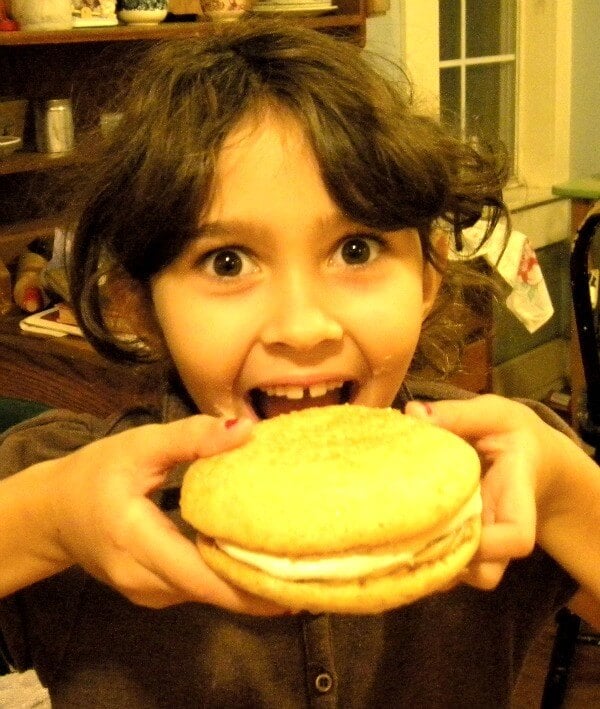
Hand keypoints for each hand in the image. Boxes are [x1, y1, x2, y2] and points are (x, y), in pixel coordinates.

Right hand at [44, 415, 283, 613]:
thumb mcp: (139, 445)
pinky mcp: (154, 592)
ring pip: (208, 594)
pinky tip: (257, 559)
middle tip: (312, 569)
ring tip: (295, 563)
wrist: (53, 512)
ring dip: (247, 583)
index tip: (298, 585)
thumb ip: (191, 438)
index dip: (250, 587)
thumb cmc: (94, 474)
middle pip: (212, 591)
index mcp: (137, 543)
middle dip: (261, 587)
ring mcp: (148, 593)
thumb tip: (248, 429)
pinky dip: (227, 578)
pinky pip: (198, 588)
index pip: (201, 577)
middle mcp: (144, 581)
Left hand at [406, 395, 540, 589]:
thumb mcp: (494, 415)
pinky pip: (449, 569)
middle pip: (486, 572)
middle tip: (405, 534)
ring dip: (434, 566)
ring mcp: (485, 544)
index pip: (517, 538)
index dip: (488, 545)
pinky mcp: (465, 543)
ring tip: (398, 538)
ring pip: (465, 577)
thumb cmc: (512, 434)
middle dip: (447, 562)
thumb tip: (413, 414)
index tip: (453, 523)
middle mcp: (501, 530)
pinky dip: (426, 562)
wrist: (529, 456)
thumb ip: (458, 414)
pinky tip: (397, 538)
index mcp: (515, 498)